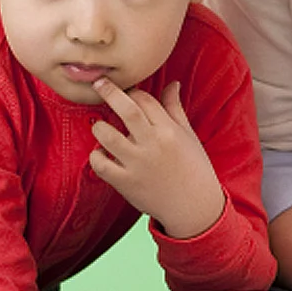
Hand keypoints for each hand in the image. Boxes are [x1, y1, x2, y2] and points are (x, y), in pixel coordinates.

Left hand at [88, 79, 224, 239]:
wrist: (195, 206)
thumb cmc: (194, 168)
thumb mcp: (188, 135)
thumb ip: (175, 109)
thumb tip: (171, 83)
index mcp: (170, 131)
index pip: (145, 100)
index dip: (133, 92)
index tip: (126, 93)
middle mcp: (153, 144)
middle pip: (126, 109)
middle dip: (109, 91)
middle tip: (99, 84)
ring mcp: (138, 164)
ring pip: (107, 135)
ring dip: (99, 127)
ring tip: (101, 127)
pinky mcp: (125, 182)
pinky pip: (100, 164)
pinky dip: (96, 156)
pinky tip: (102, 154)